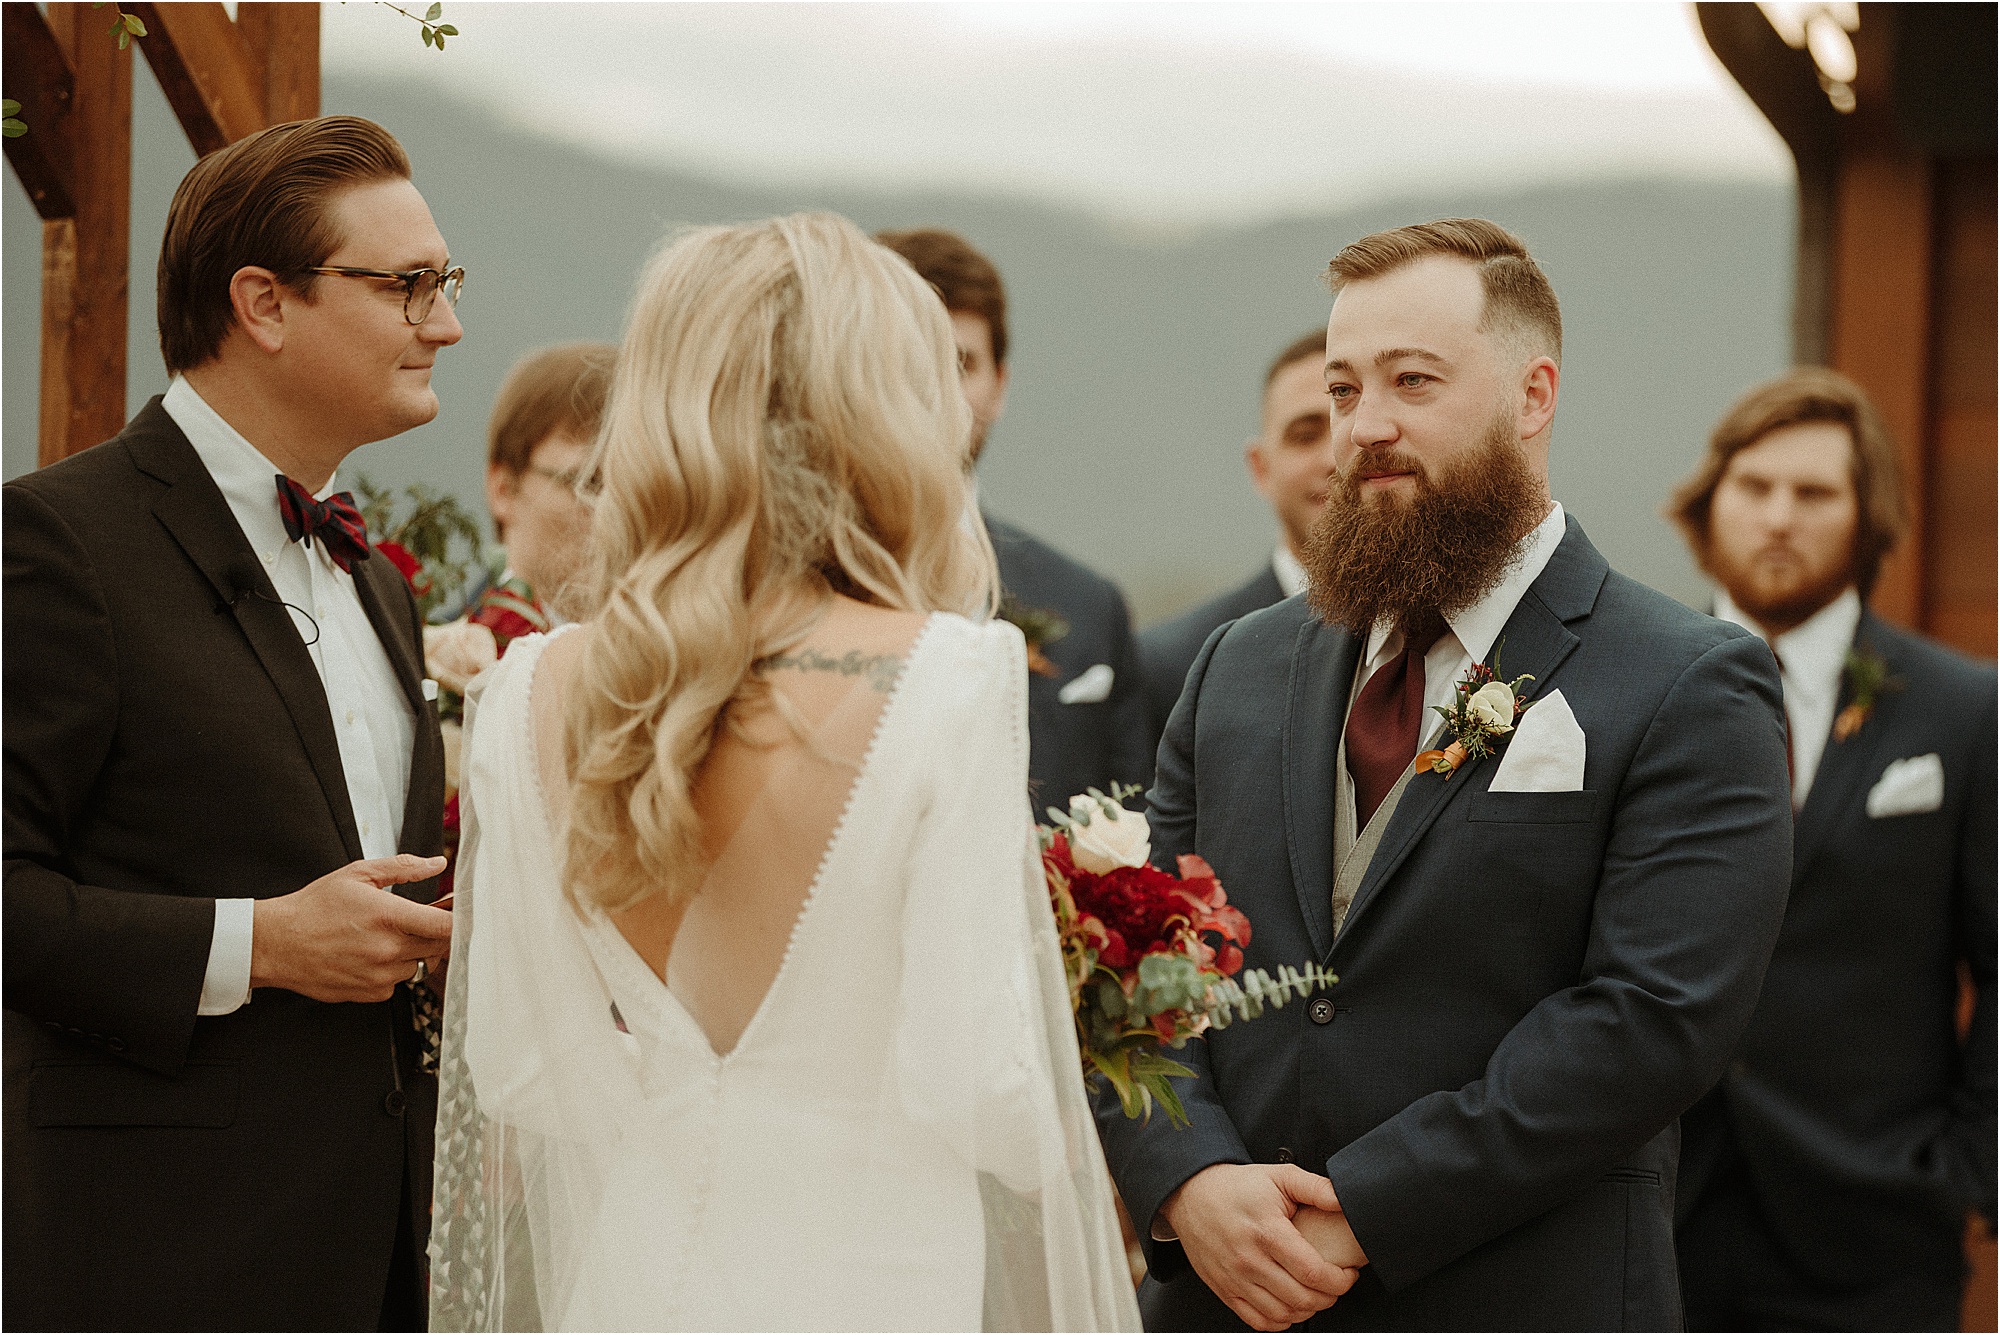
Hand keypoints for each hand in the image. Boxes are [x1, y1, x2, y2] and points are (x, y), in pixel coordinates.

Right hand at [250, 855, 451, 1002]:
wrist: (277, 943)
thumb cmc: (315, 907)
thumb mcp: (358, 875)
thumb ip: (403, 868)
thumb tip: (437, 864)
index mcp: (389, 917)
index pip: (446, 926)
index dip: (460, 920)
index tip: (460, 913)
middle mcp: (388, 950)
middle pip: (439, 946)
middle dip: (434, 932)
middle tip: (417, 920)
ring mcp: (380, 975)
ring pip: (419, 964)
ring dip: (413, 952)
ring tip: (384, 937)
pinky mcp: (371, 993)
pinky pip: (398, 982)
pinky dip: (393, 969)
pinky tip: (371, 955)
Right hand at [1160, 1163, 1359, 1330]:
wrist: (1191, 1195)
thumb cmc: (1237, 1186)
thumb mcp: (1279, 1175)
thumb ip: (1316, 1188)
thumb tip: (1344, 1199)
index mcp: (1267, 1232)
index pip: (1314, 1272)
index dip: (1341, 1280)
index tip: (1348, 1273)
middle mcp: (1249, 1260)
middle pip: (1302, 1299)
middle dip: (1330, 1297)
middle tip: (1335, 1283)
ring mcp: (1235, 1279)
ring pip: (1284, 1314)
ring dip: (1308, 1310)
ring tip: (1315, 1292)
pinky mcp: (1225, 1290)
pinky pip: (1259, 1321)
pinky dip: (1281, 1321)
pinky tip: (1290, 1305)